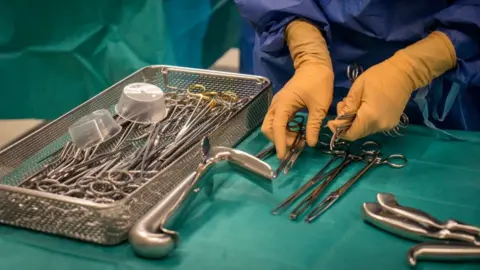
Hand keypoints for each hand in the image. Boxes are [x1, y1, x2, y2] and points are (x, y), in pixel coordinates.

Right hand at [262, 65, 332, 158]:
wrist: (314, 65)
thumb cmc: (318, 82)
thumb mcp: (319, 106)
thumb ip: (313, 125)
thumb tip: (310, 143)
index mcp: (284, 103)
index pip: (277, 127)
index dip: (279, 143)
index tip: (283, 156)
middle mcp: (276, 105)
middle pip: (268, 128)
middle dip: (278, 139)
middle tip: (295, 145)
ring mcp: (277, 104)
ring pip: (271, 125)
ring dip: (281, 135)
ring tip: (297, 140)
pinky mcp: (281, 105)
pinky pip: (277, 121)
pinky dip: (283, 129)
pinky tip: (295, 132)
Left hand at [328, 31, 456, 140]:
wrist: (404, 73)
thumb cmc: (379, 77)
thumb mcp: (357, 89)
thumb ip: (347, 108)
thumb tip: (337, 122)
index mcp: (370, 118)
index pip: (350, 134)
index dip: (338, 130)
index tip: (331, 120)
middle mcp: (379, 126)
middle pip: (357, 133)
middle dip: (345, 123)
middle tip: (343, 105)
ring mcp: (387, 126)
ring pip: (364, 130)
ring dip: (354, 121)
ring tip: (353, 104)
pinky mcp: (391, 123)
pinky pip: (372, 126)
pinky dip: (364, 120)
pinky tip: (363, 107)